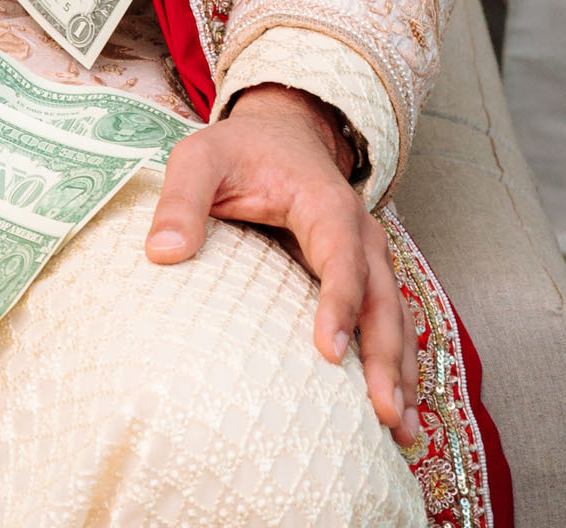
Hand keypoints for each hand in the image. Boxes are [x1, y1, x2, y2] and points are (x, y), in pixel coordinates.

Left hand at [146, 86, 416, 446]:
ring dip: (403, 374)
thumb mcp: (200, 157)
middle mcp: (359, 233)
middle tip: (383, 412)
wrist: (282, 133)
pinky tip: (400, 416)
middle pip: (381, 298)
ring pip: (395, 318)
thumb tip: (163, 254)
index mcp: (325, 202)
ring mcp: (368, 259)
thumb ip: (182, 199)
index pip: (340, 255)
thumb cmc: (238, 149)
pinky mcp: (365, 279)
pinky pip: (389, 325)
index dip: (339, 303)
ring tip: (403, 432)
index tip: (330, 354)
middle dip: (386, 356)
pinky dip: (400, 369)